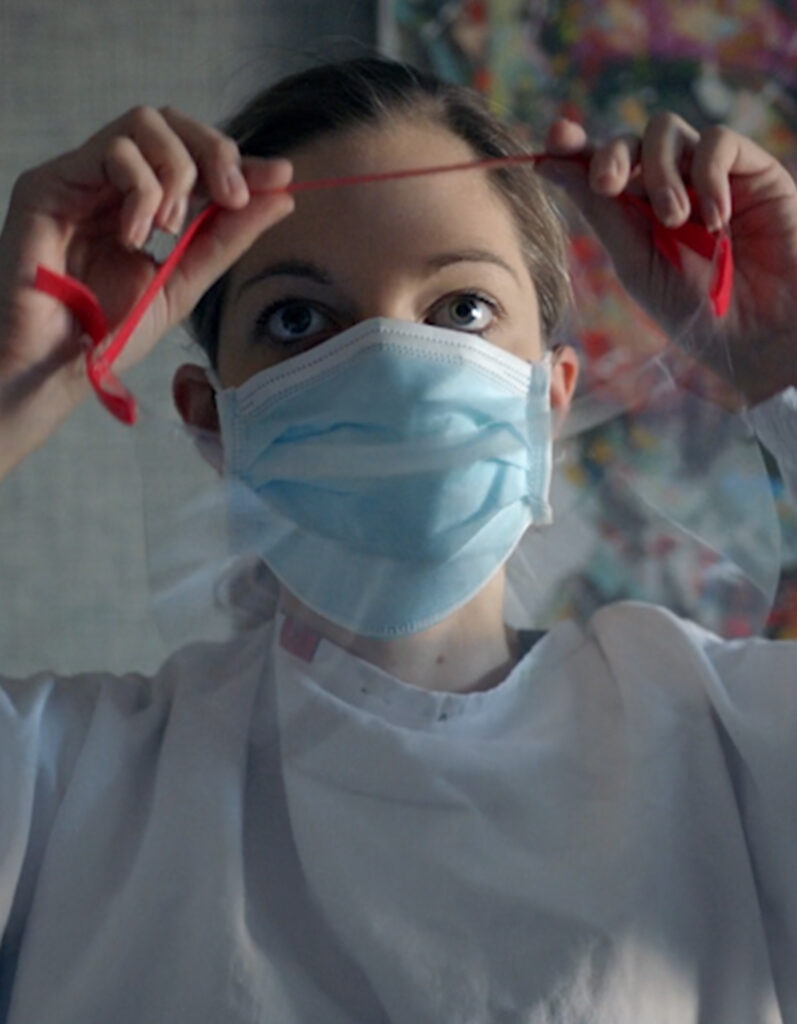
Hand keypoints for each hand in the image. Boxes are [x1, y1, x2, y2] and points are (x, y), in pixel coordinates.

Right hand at [0, 105, 293, 470]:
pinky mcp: (50, 183)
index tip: (278, 177)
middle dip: (214, 152)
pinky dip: (140, 189)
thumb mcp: (184, 283)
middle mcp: (110, 184)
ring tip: (168, 229)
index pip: (194, 158)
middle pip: (171, 123)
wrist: (57, 367)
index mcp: (142, 205)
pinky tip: (135, 236)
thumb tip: (283, 196)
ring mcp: (81, 179)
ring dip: (176, 172)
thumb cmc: (110, 333)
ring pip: (144, 123)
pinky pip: (112, 152)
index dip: (237, 160)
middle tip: (233, 197)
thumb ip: (227, 238)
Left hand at [538, 112, 796, 404]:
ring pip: (666, 131)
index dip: (573, 147)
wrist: (761, 333)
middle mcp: (669, 187)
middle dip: (611, 156)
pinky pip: (717, 141)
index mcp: (633, 213)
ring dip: (660, 172)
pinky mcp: (751, 170)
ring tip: (676, 220)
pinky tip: (716, 219)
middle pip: (628, 139)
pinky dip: (708, 174)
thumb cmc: (698, 310)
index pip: (598, 166)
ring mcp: (709, 176)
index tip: (554, 141)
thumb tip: (547, 161)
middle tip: (608, 187)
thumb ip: (600, 210)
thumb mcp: (637, 262)